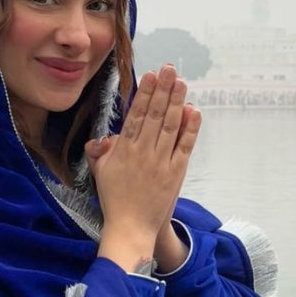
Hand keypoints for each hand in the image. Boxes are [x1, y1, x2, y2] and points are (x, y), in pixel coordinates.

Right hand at [83, 64, 201, 271]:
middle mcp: (143, 152)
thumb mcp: (101, 172)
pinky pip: (184, 146)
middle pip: (155, 115)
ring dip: (177, 102)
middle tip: (170, 69)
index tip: (150, 75)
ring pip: (171, 126)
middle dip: (163, 90)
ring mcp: (160, 162)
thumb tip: (103, 137)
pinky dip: (190, 129)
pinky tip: (194, 112)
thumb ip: (102, 151)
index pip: (136, 115)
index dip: (144, 93)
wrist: (131, 227)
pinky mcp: (175, 173)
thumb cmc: (114, 200)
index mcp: (124, 150)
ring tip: (182, 83)